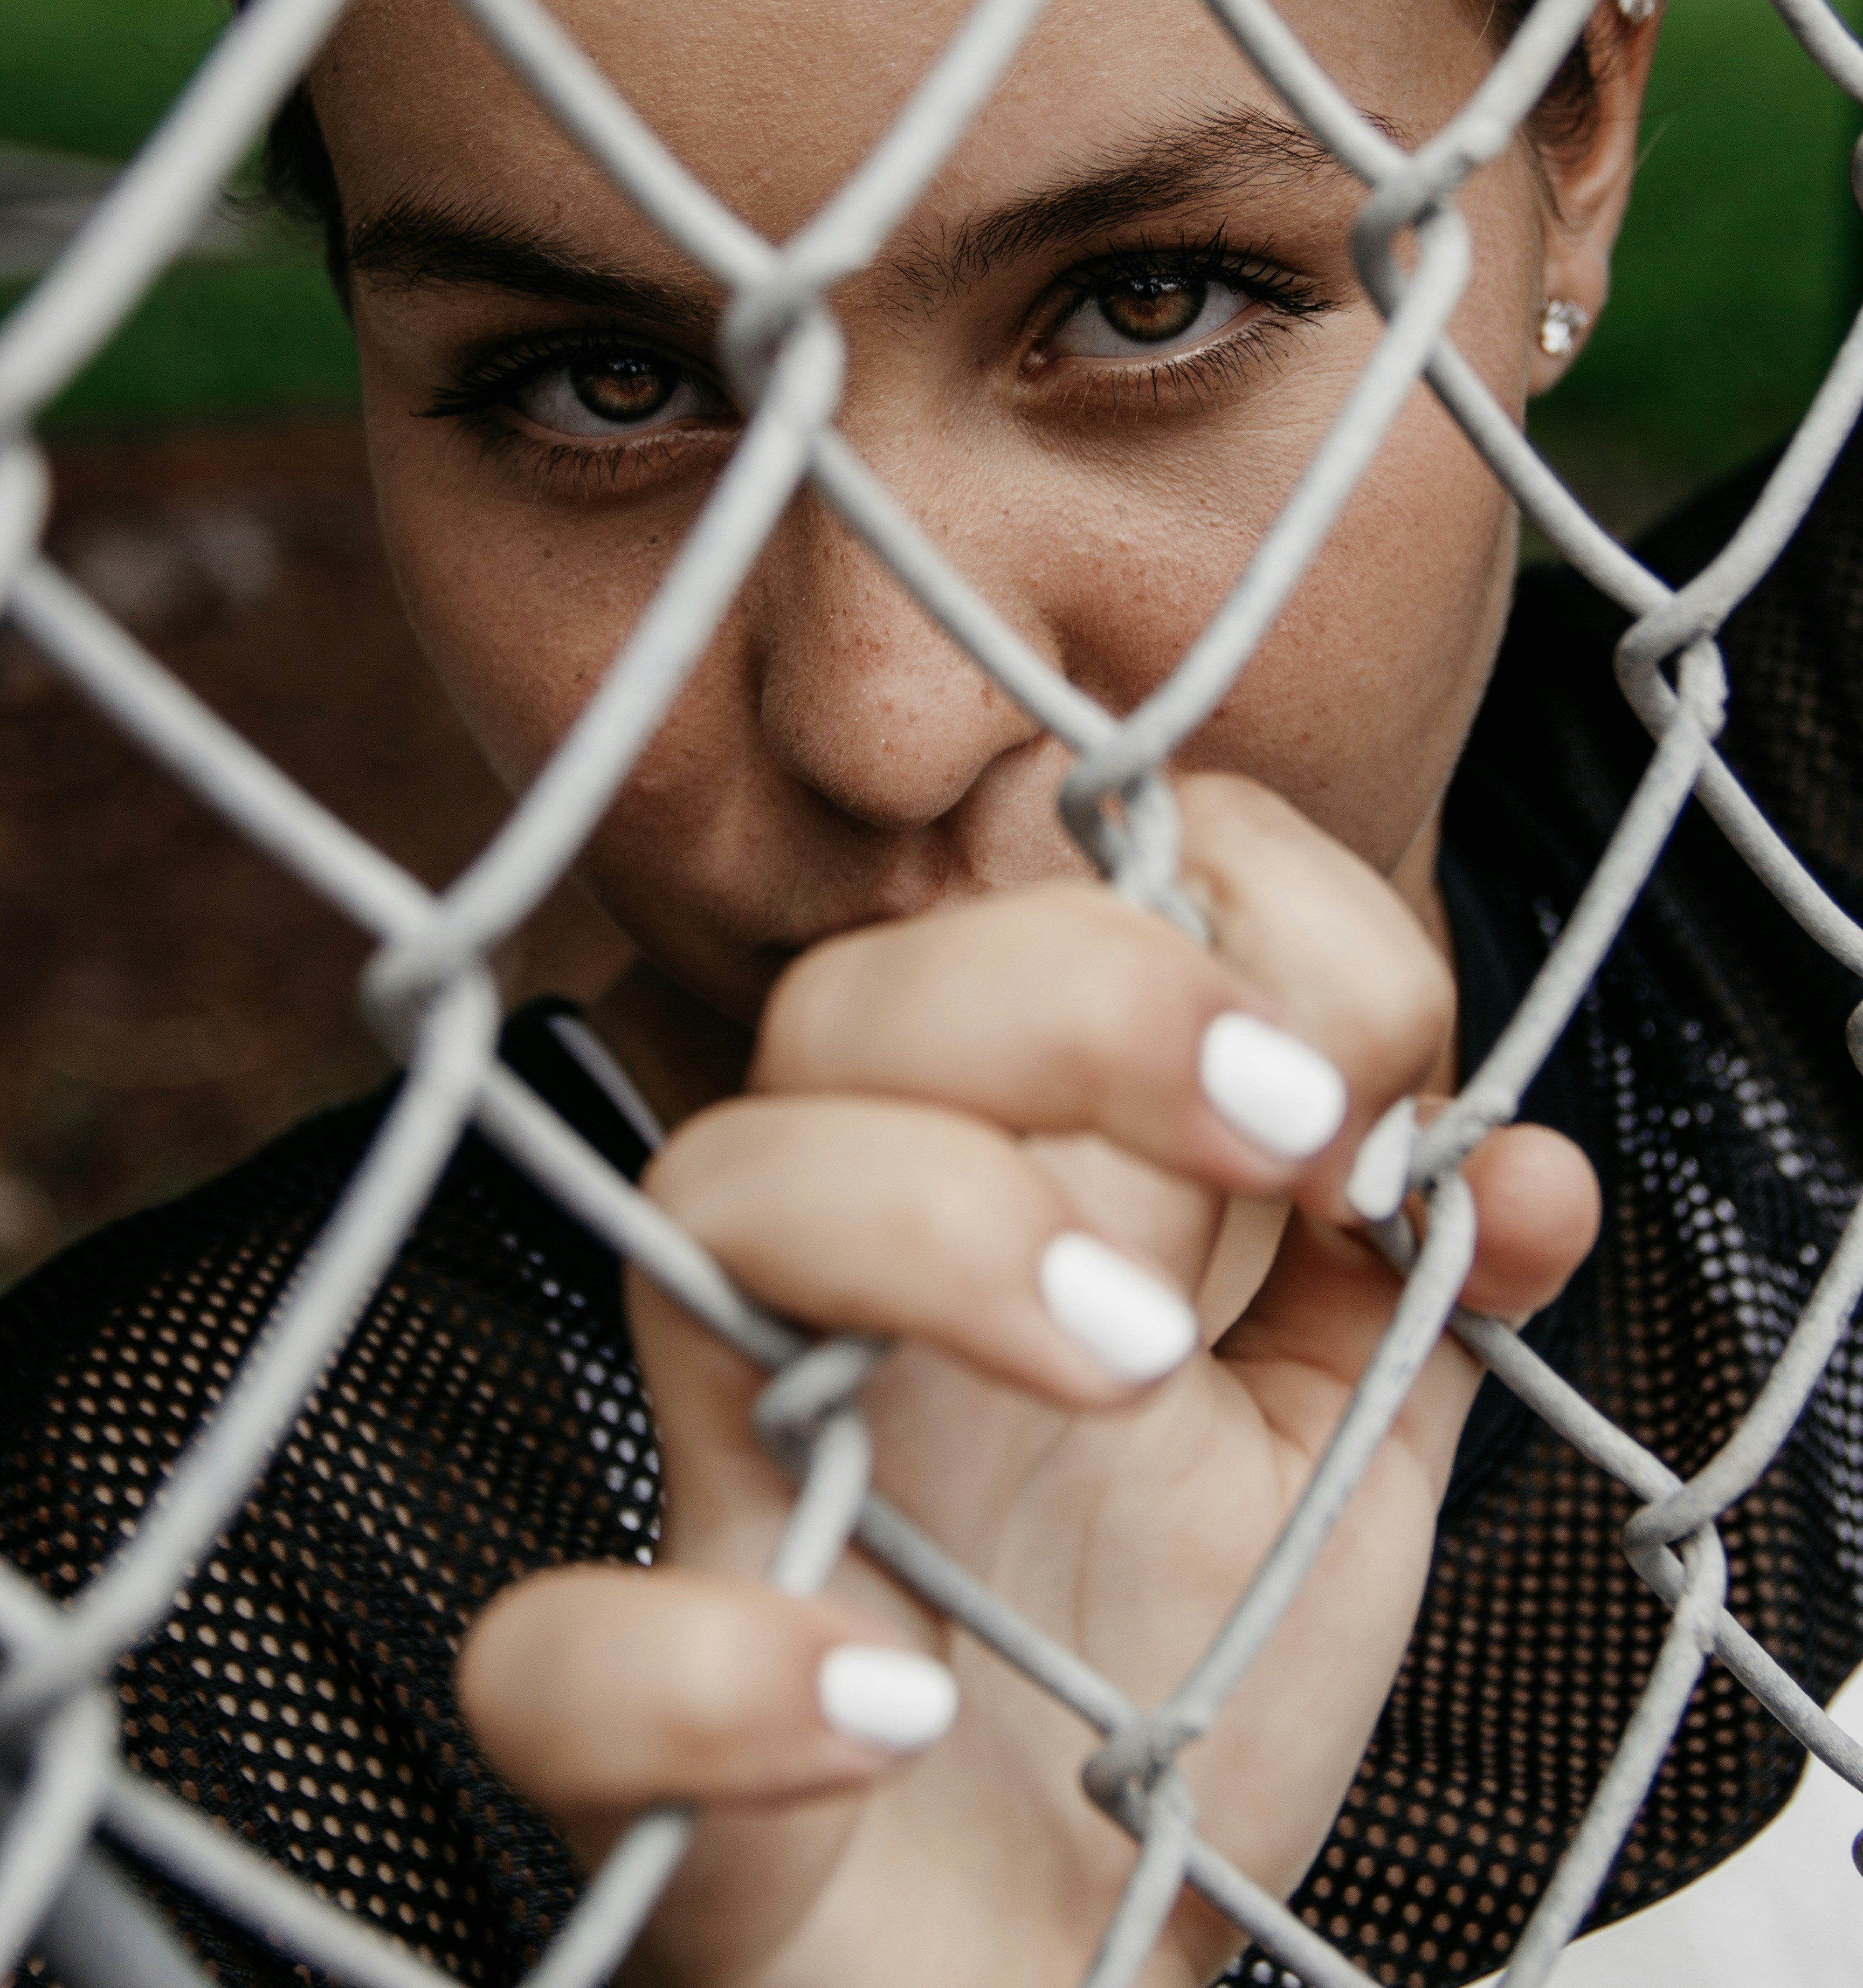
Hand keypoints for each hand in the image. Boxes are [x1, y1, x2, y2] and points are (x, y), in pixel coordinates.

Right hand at [458, 776, 1598, 1986]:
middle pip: (847, 1004)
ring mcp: (746, 1490)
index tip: (1350, 1068)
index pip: (1018, 904)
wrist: (1055, 1971)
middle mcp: (856, 1297)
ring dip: (928, 1230)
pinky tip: (885, 1707)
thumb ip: (1413, 1296)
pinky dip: (713, 1664)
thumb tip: (1535, 1172)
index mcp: (1009, 1193)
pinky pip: (563, 1649)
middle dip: (1073, 995)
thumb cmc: (1174, 1688)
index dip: (1197, 904)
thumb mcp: (1334, 1458)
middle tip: (1281, 1125)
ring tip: (1131, 1363)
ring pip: (707, 1205)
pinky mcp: (653, 1733)